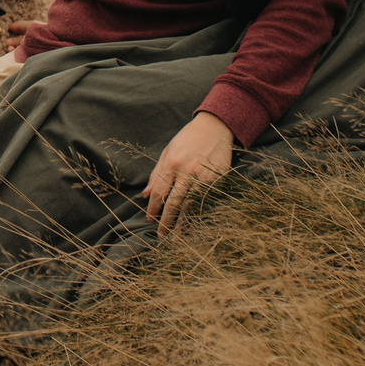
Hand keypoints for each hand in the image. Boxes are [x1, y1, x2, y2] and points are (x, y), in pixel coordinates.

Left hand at [143, 111, 234, 236]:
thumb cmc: (188, 139)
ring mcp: (205, 177)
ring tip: (176, 238)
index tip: (150, 219)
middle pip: (174, 203)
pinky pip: (208, 202)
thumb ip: (157, 174)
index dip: (153, 208)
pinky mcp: (219, 180)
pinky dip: (201, 215)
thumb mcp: (168, 152)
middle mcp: (187, 172)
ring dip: (183, 224)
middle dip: (166, 221)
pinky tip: (196, 225)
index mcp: (172, 164)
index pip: (159, 192)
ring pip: (191, 206)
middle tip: (161, 235)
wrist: (215, 127)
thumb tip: (145, 195)